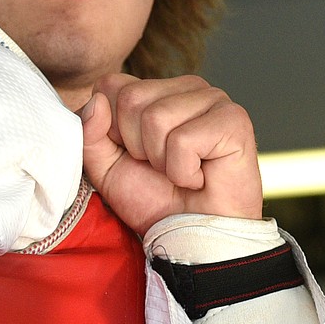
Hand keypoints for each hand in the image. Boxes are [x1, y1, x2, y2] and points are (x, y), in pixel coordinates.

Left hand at [80, 73, 262, 234]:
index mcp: (158, 90)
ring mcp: (214, 99)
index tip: (136, 157)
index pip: (110, 86)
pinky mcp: (234, 120)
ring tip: (182, 173)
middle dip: (136, 147)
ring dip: (161, 161)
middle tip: (162, 168)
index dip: (112, 130)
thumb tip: (96, 100)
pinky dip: (184, 172)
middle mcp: (187, 87)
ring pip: (156, 118)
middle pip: (131, 98)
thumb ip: (90, 134)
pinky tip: (200, 178)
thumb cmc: (155, 201)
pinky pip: (183, 141)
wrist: (194, 238)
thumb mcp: (106, 168)